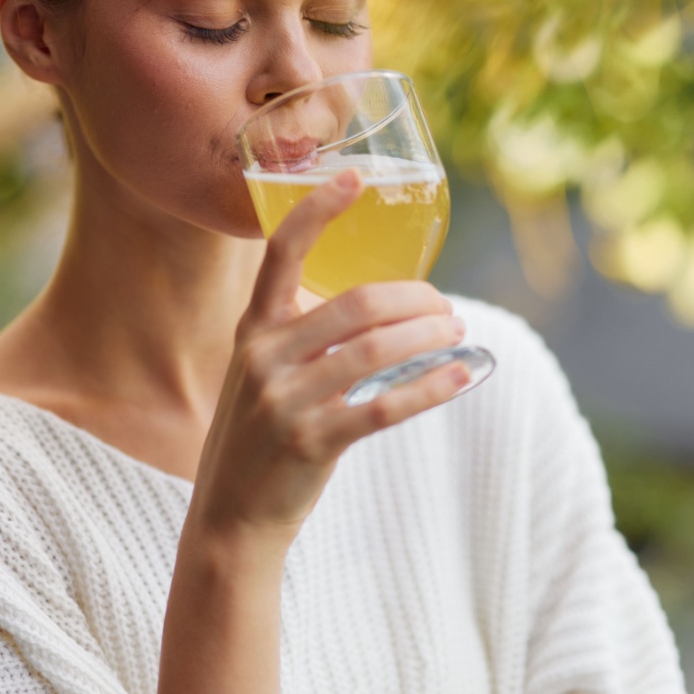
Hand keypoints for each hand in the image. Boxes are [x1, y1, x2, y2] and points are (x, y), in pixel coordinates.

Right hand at [189, 170, 467, 551]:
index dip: (317, 209)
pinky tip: (463, 376)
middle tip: (446, 306)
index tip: (354, 177)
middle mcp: (264, 357)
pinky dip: (432, 387)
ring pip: (376, 351)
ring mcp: (285, 401)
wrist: (231, 516)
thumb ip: (303, 338)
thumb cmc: (259, 436)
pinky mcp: (312, 442)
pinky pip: (385, 406)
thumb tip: (381, 310)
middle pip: (356, 305)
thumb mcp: (261, 375)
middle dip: (415, 299)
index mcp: (252, 329)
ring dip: (430, 337)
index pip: (280, 253)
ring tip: (458, 333)